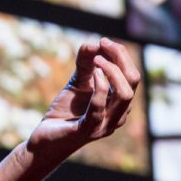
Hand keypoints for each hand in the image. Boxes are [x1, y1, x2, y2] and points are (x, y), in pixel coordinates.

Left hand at [27, 37, 139, 163]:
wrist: (46, 138)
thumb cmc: (65, 112)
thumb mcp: (78, 82)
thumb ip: (86, 62)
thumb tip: (95, 43)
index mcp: (119, 103)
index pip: (132, 75)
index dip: (121, 55)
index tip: (104, 41)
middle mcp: (118, 115)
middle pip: (133, 81)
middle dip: (121, 58)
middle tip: (103, 44)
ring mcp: (105, 125)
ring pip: (125, 95)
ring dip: (112, 71)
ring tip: (96, 59)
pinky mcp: (88, 130)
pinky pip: (100, 109)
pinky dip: (100, 88)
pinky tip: (94, 74)